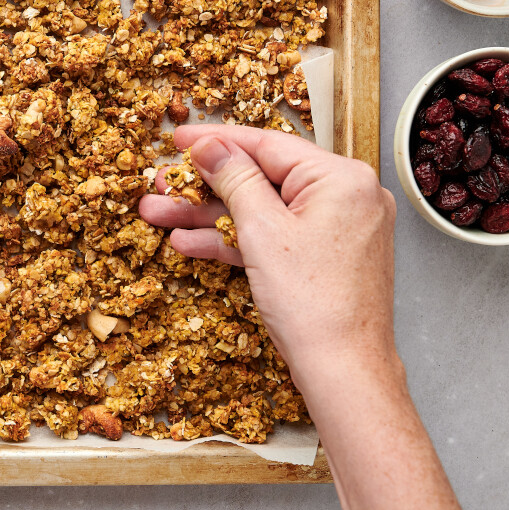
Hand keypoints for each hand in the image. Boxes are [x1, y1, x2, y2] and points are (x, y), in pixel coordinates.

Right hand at [138, 124, 396, 376]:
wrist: (344, 371)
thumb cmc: (314, 305)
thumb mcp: (262, 230)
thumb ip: (234, 178)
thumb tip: (210, 147)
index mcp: (341, 178)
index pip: (267, 144)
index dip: (216, 140)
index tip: (178, 138)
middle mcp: (347, 196)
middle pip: (262, 177)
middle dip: (204, 186)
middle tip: (164, 184)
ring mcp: (338, 228)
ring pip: (263, 210)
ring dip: (210, 214)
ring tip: (162, 215)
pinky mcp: (326, 256)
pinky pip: (275, 236)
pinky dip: (237, 238)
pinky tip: (192, 242)